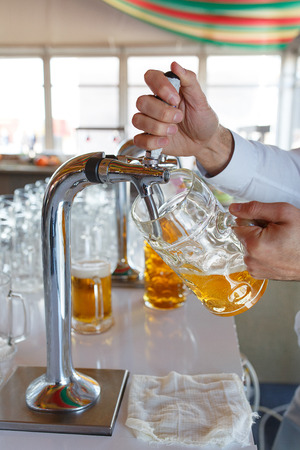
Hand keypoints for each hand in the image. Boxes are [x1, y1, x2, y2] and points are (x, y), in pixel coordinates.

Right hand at [132, 61, 233, 175]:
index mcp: (165, 90)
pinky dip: (152, 142)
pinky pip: (138, 140)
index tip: (175, 98)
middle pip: (141, 102)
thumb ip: (189, 80)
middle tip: (179, 117)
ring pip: (138, 120)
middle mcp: (154, 104)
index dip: (160, 86)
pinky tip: (166, 141)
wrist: (205, 141)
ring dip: (157, 127)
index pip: (150, 77)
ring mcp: (150, 122)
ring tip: (174, 130)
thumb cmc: (202, 118)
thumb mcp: (200, 99)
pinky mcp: (149, 139)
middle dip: (162, 112)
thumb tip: (175, 64)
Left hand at [229, 201, 299, 279]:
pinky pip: (253, 257)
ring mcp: (254, 268)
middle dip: (256, 231)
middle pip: (243, 236)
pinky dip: (262, 252)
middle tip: (276, 232)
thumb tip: (234, 208)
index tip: (267, 223)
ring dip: (260, 242)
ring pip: (248, 246)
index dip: (253, 220)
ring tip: (279, 243)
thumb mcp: (283, 213)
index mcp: (254, 244)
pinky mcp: (258, 274)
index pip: (238, 224)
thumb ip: (255, 209)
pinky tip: (277, 251)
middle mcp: (251, 259)